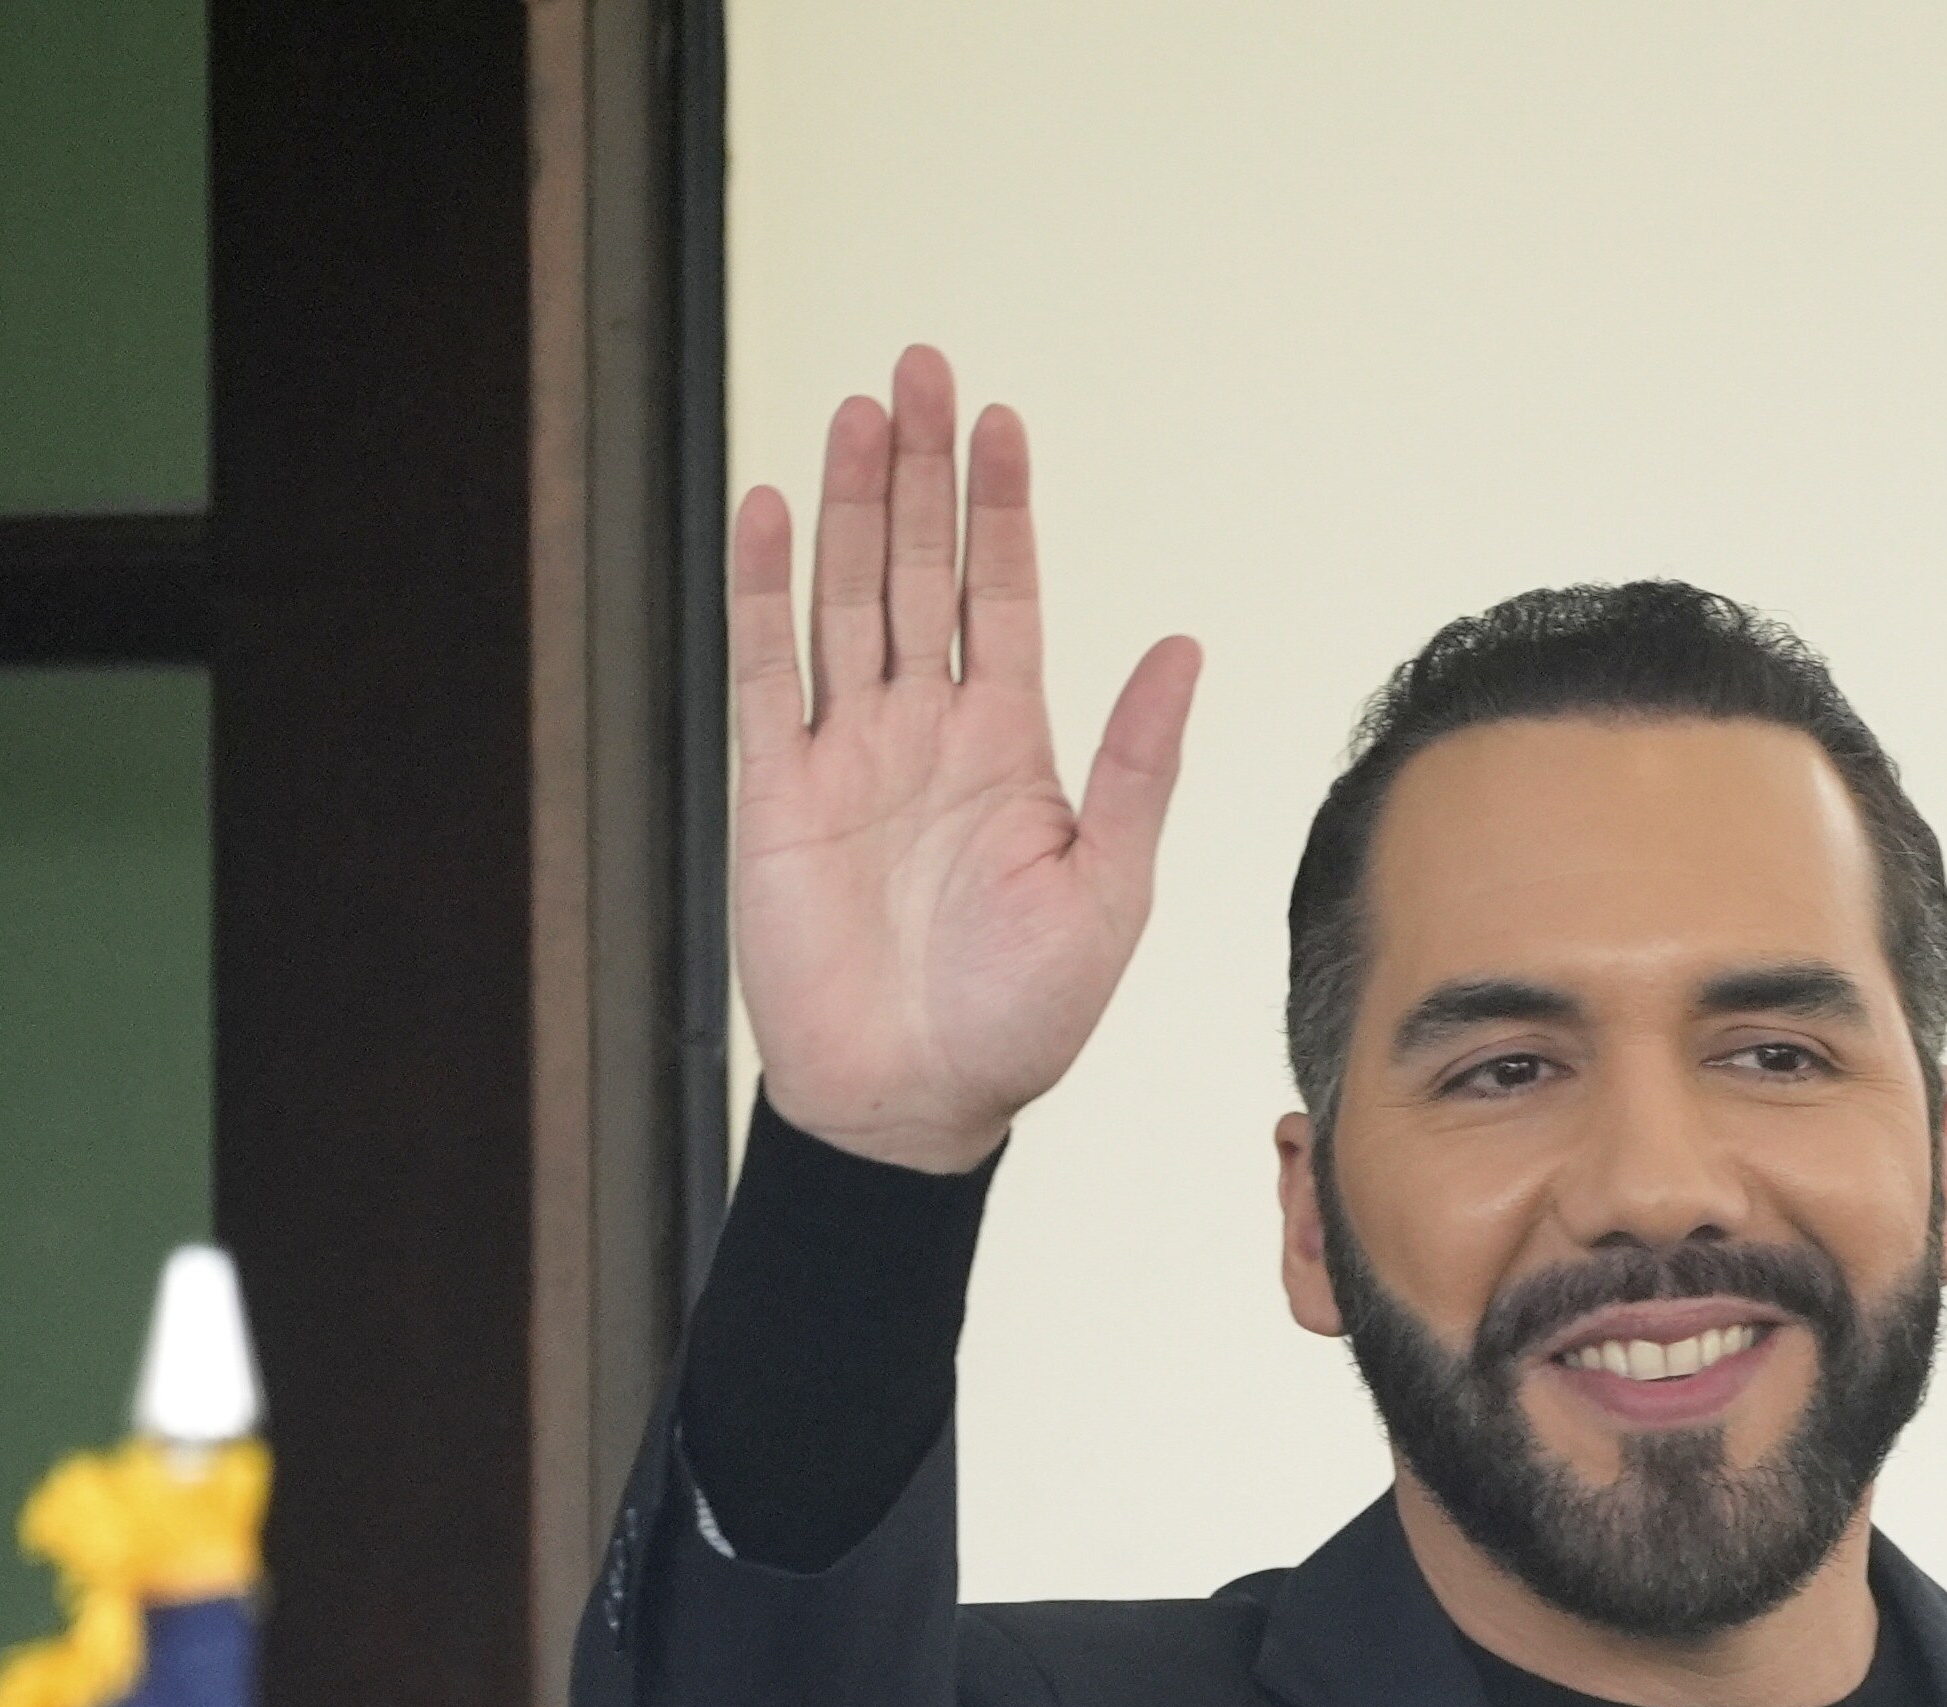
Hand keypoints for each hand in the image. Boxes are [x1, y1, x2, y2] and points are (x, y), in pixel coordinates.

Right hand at [729, 357, 1201, 1175]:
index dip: (999, 507)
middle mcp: (926, 733)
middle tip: (920, 365)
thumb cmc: (1023, 1018)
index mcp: (1010, 748)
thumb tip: (1183, 649)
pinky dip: (763, 590)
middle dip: (921, 468)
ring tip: (859, 408)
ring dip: (852, 503)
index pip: (1000, 595)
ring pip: (845, 596)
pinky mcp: (779, 792)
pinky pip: (765, 671)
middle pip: (919, 567)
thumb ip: (1138, 767)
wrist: (917, 1102)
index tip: (999, 419)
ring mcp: (848, 755)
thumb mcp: (1109, 888)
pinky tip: (770, 510)